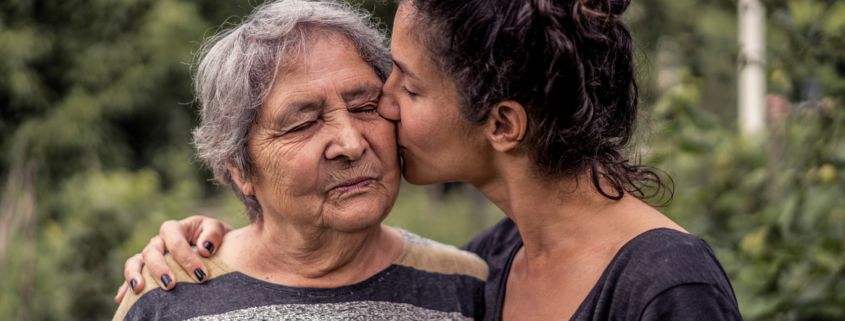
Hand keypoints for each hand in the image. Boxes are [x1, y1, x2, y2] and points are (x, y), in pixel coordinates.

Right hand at [114, 215, 232, 302]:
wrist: (215, 246)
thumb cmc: (214, 238)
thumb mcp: (217, 229)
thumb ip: (213, 234)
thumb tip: (204, 248)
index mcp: (175, 229)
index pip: (175, 241)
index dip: (186, 258)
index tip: (201, 276)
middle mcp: (159, 241)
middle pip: (152, 252)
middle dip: (160, 269)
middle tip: (171, 285)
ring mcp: (151, 255)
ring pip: (136, 261)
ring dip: (135, 275)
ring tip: (138, 289)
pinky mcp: (147, 269)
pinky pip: (133, 276)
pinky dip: (126, 286)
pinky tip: (122, 298)